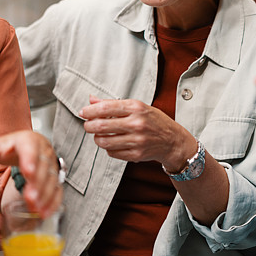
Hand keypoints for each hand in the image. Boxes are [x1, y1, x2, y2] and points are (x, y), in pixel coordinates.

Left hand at [0, 130, 62, 216]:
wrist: (32, 146)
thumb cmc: (13, 147)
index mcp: (28, 141)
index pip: (30, 148)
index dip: (30, 160)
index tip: (28, 171)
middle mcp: (43, 152)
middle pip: (43, 168)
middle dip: (37, 184)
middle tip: (30, 198)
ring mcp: (51, 166)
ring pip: (51, 180)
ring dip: (45, 196)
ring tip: (36, 209)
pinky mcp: (55, 179)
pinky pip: (57, 191)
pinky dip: (52, 202)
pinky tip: (44, 213)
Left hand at [79, 95, 195, 172]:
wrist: (172, 140)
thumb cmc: (153, 121)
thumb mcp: (136, 106)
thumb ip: (113, 104)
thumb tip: (91, 100)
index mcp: (136, 107)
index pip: (105, 108)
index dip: (90, 111)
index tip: (83, 112)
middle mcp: (136, 123)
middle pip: (101, 126)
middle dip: (89, 126)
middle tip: (88, 125)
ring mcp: (137, 140)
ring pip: (104, 142)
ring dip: (97, 138)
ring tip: (99, 135)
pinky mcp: (136, 155)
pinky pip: (112, 153)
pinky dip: (108, 148)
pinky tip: (113, 143)